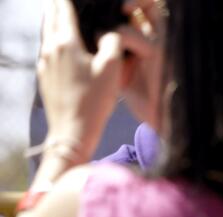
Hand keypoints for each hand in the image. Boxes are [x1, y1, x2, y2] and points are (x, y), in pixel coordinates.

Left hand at [36, 0, 163, 167]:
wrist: (71, 131)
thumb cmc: (94, 101)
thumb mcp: (112, 69)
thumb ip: (112, 42)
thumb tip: (109, 31)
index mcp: (67, 42)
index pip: (64, 10)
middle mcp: (51, 48)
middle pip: (51, 17)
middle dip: (57, 6)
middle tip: (63, 0)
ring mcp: (44, 63)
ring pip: (46, 33)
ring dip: (53, 21)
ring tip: (60, 15)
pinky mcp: (44, 76)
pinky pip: (47, 50)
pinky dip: (53, 40)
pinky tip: (61, 45)